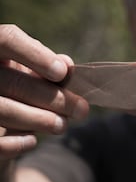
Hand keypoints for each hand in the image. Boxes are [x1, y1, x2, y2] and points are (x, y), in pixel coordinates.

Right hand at [0, 24, 88, 158]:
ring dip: (39, 119)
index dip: (35, 54)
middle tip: (82, 110)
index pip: (6, 39)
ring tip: (62, 125)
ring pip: (2, 109)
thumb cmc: (17, 89)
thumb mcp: (30, 73)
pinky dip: (14, 142)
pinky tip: (32, 141)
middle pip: (13, 82)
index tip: (62, 72)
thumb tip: (67, 65)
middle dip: (52, 98)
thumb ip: (49, 67)